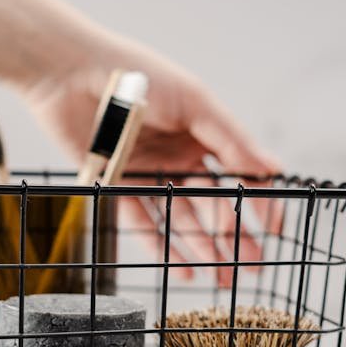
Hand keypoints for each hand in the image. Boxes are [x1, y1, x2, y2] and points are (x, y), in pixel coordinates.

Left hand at [22, 35, 282, 283]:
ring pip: (181, 218)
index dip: (259, 200)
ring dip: (203, 247)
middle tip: (252, 265)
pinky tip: (182, 269)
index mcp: (201, 132)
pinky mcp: (116, 185)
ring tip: (221, 275)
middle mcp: (177, 155)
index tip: (274, 228)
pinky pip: (142, 221)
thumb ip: (231, 139)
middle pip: (212, 202)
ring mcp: (148, 172)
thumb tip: (273, 167)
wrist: (71, 71)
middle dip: (233, 235)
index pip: (239, 173)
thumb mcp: (193, 102)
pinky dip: (162, 246)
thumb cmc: (137, 74)